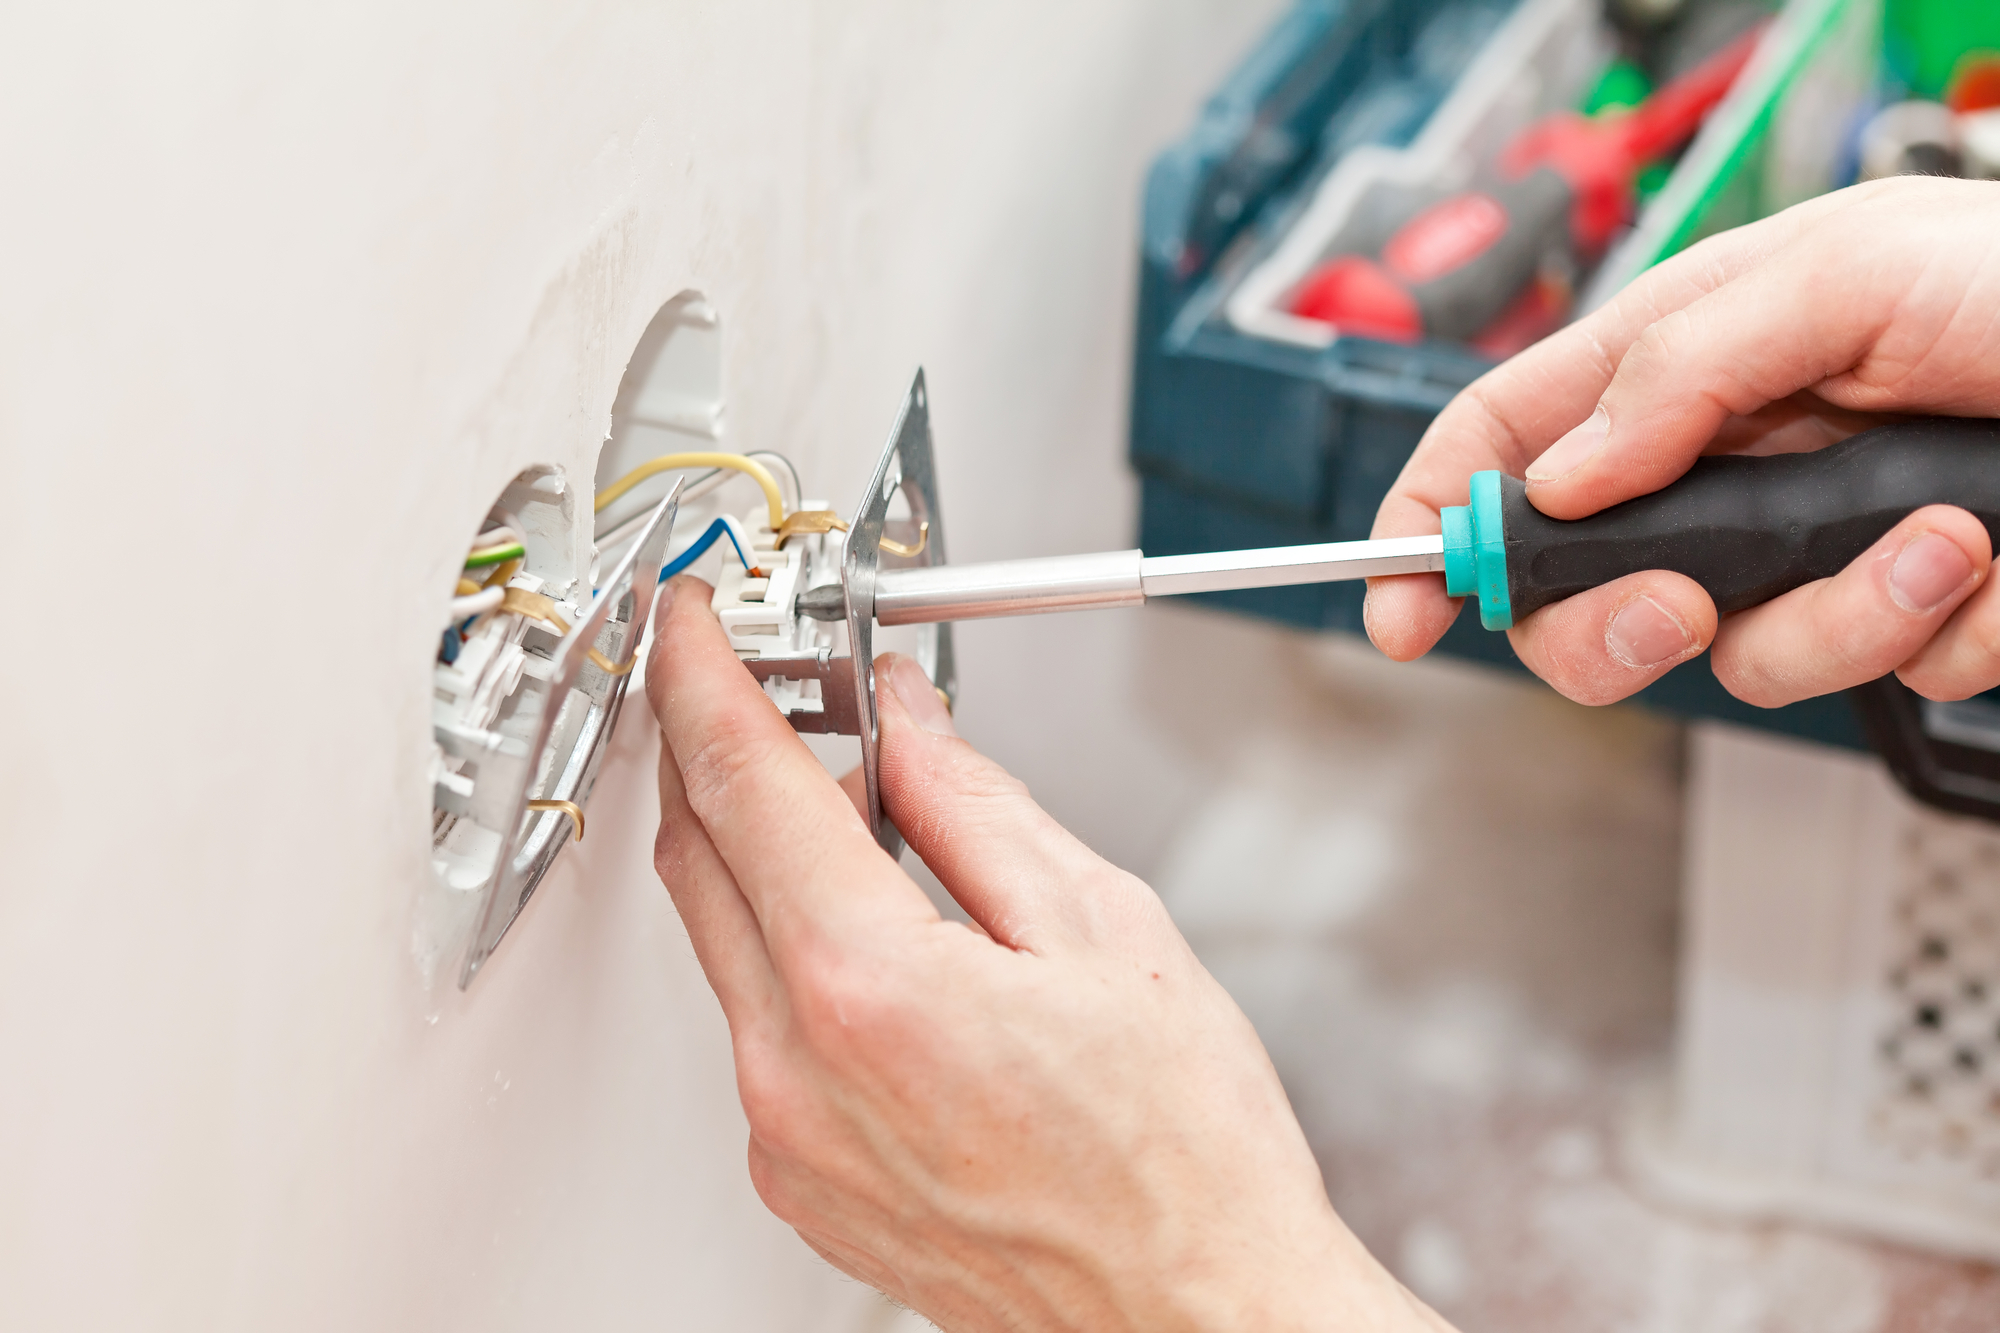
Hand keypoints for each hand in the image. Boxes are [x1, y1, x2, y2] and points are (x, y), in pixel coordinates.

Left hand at [645, 577, 1452, 1332]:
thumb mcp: (1105, 929)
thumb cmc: (1182, 1157)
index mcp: (871, 986)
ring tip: (867, 816)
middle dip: (719, 748)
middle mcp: (796, 1069)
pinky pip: (754, 1026)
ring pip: (722, 941)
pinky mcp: (796, 1179)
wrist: (1193, 1315)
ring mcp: (785, 1136)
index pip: (743, 778)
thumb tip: (905, 724)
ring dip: (765, 852)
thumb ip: (976, 806)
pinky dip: (789, 950)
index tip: (692, 620)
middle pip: (698, 854)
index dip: (704, 673)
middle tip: (782, 690)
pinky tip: (877, 933)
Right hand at [1366, 176, 1999, 707]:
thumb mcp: (1847, 270)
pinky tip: (1994, 562)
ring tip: (1946, 538)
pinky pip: (1876, 673)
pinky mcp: (1901, 613)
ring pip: (1739, 657)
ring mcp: (1809, 552)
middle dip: (1618, 626)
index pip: (1506, 448)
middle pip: (1582, 597)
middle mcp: (1726, 470)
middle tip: (1681, 603)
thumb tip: (1570, 473)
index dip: (1431, 527)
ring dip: (1844, 618)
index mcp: (1679, 368)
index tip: (1400, 608)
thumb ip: (1686, 366)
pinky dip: (1946, 630)